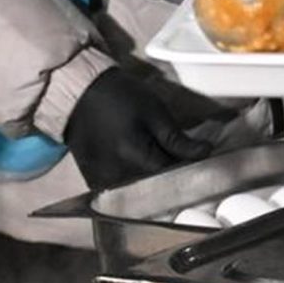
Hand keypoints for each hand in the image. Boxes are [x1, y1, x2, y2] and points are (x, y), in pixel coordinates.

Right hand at [60, 67, 238, 188]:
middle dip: (170, 177)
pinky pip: (121, 189)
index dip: (188, 168)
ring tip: (154, 161)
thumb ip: (177, 138)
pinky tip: (135, 165)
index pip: (172, 175)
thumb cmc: (119, 96)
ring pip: (138, 191)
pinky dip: (132, 181)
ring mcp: (102, 181)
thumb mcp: (153, 110)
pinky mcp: (93, 181)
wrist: (78, 91)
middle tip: (175, 159)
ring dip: (151, 180)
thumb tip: (205, 153)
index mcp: (134, 157)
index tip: (196, 159)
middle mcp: (117, 176)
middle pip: (155, 187)